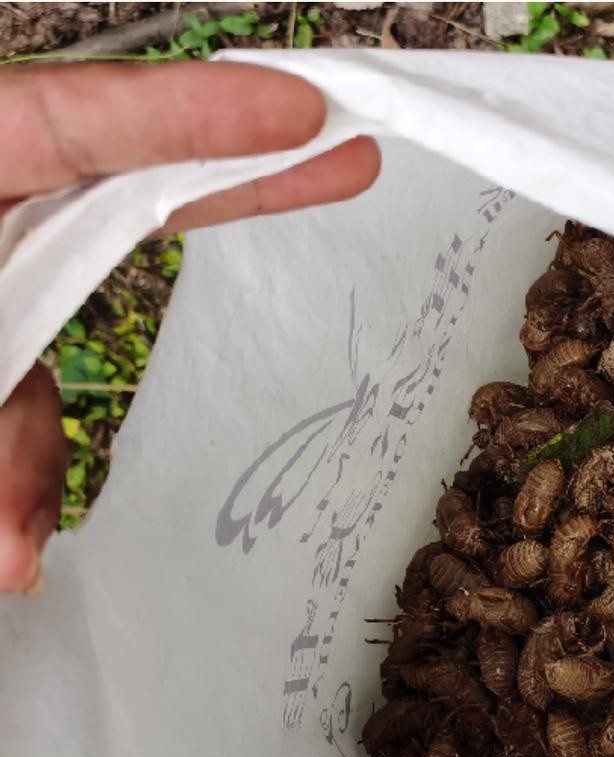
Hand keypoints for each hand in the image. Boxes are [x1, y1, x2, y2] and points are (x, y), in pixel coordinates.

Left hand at [0, 61, 380, 591]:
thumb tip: (21, 553)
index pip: (62, 121)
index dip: (186, 114)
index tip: (301, 112)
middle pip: (91, 185)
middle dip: (219, 177)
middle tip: (345, 150)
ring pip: (40, 323)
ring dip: (38, 434)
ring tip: (10, 543)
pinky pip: (12, 380)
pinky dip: (21, 454)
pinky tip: (10, 540)